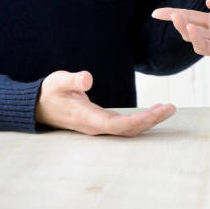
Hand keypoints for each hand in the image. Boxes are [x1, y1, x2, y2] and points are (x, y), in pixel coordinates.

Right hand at [35, 70, 174, 135]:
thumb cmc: (49, 92)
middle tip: (171, 109)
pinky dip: (142, 119)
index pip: (117, 124)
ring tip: (169, 109)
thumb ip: (73, 81)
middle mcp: (95, 126)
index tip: (156, 112)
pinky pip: (126, 125)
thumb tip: (87, 78)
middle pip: (128, 129)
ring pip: (129, 129)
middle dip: (151, 121)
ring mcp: (99, 126)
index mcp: (87, 118)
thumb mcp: (58, 82)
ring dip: (149, 121)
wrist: (38, 106)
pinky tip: (155, 111)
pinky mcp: (102, 122)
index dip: (138, 120)